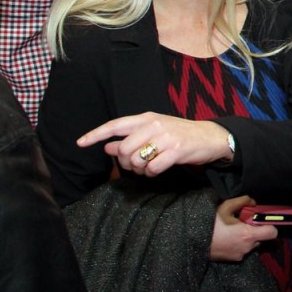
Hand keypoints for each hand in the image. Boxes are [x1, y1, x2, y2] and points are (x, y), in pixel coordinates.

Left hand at [76, 113, 232, 176]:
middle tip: (136, 165)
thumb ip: (131, 138)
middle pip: (124, 149)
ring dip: (140, 170)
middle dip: (126, 162)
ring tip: (149, 167)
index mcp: (146, 118)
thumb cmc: (179, 134)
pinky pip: (153, 168)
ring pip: (137, 160)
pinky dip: (152, 173)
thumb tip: (107, 147)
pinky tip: (158, 170)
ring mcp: (166, 137)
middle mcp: (154, 125)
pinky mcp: (176, 150)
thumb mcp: (154, 131)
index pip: (115, 125)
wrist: (210, 137)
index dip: (95, 134)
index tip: (80, 143)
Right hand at [210, 196, 277, 261]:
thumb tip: (253, 202)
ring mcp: (241, 255)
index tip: (259, 220)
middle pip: (261, 237)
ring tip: (233, 231)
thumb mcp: (226, 207)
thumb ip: (243, 201)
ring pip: (252, 244)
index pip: (272, 233)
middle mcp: (248, 247)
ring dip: (247, 237)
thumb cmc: (211, 224)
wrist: (194, 242)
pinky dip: (240, 244)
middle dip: (255, 230)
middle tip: (242, 223)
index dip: (268, 225)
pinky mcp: (235, 260)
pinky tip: (228, 238)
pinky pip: (243, 250)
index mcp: (248, 235)